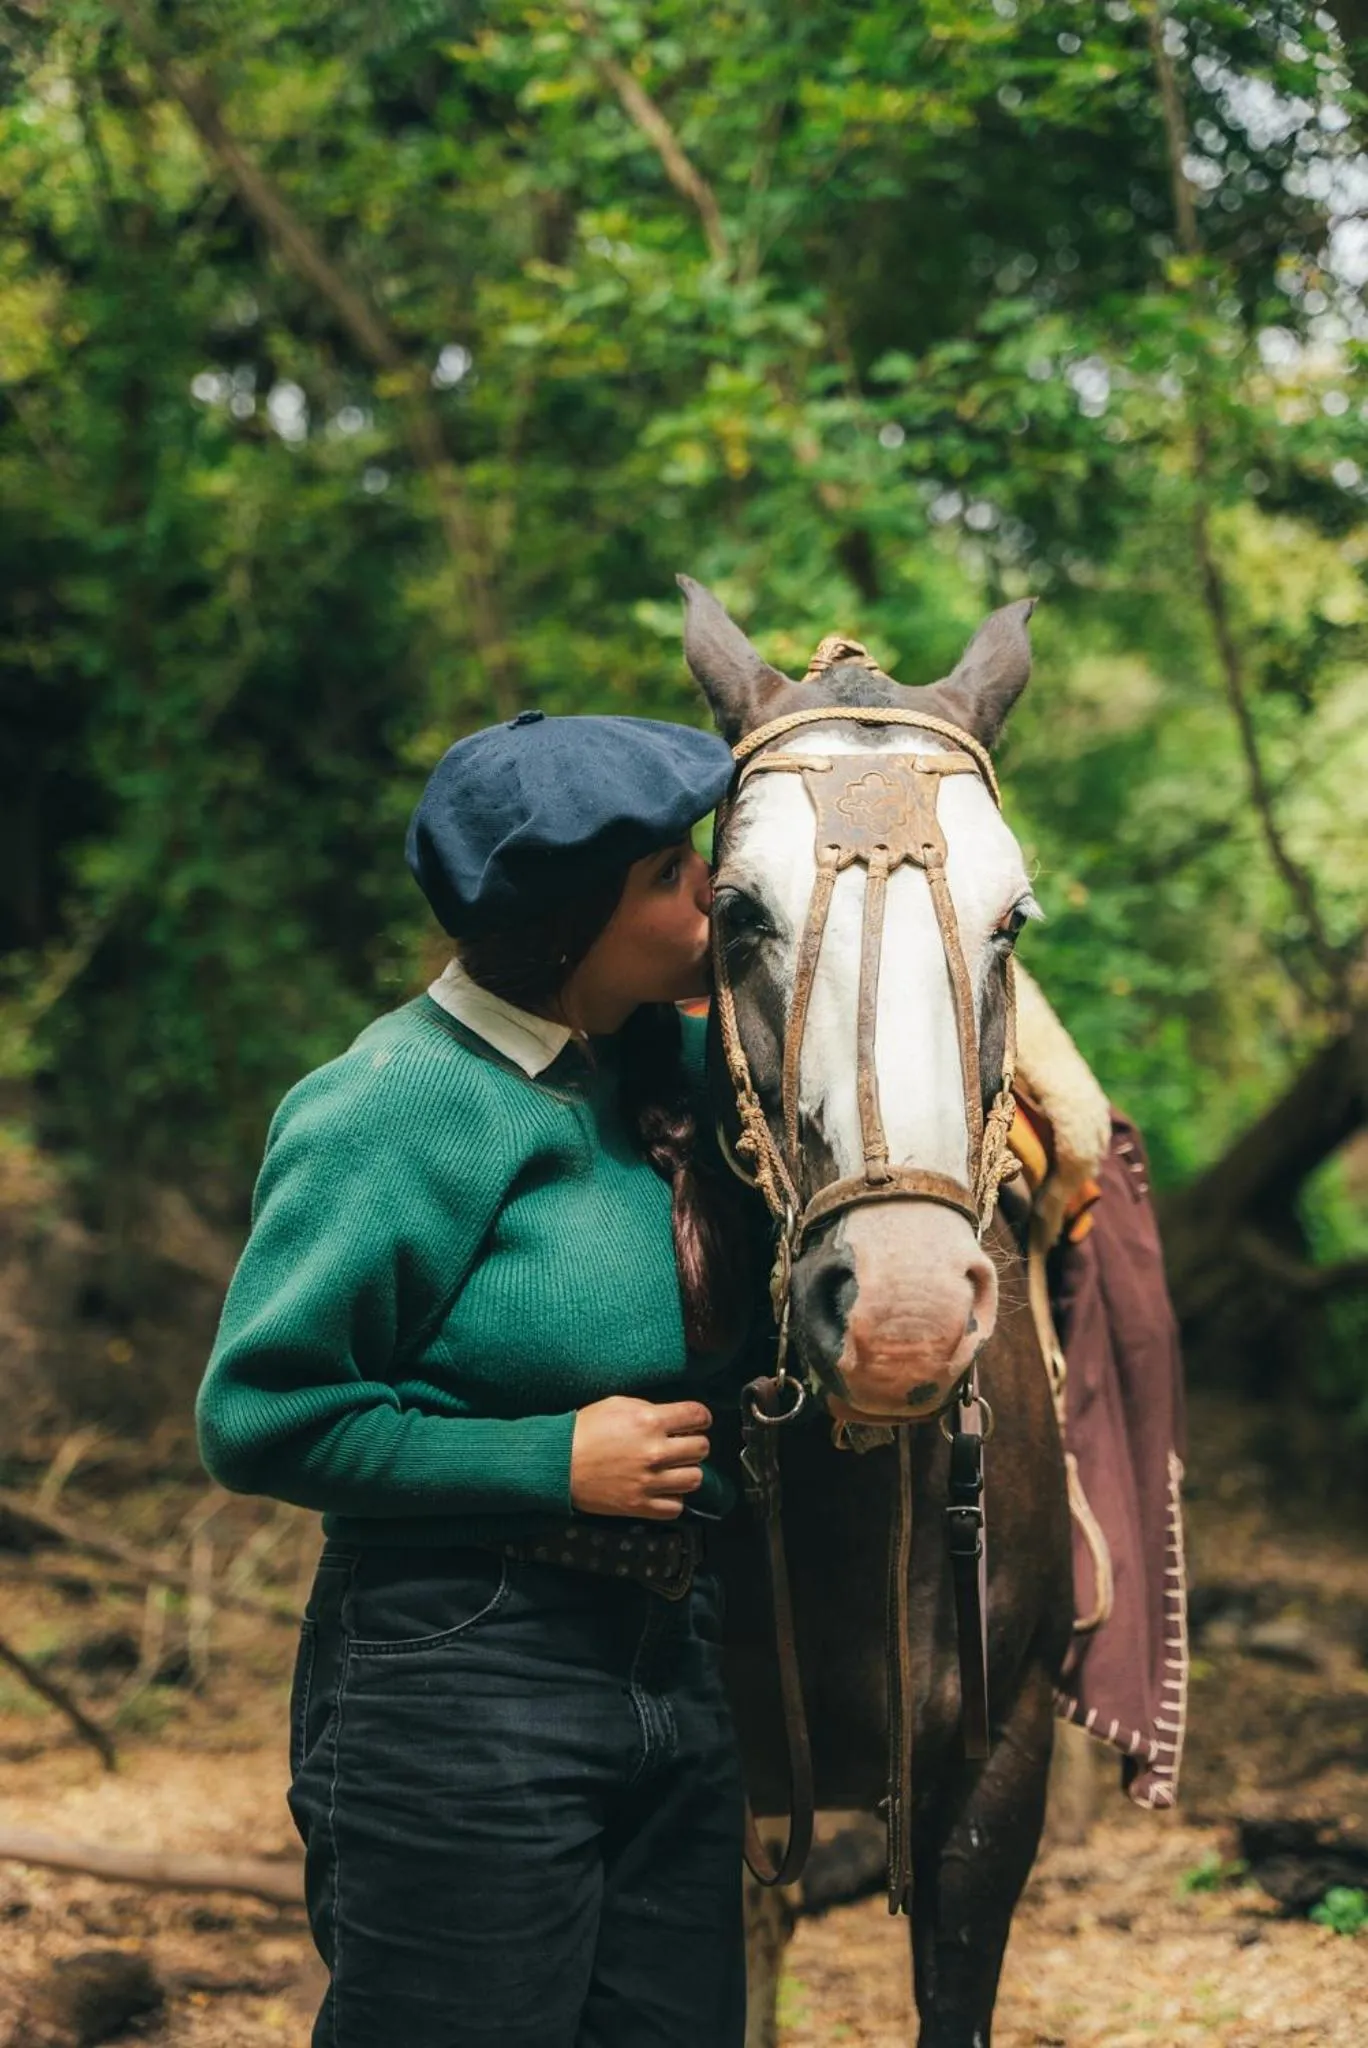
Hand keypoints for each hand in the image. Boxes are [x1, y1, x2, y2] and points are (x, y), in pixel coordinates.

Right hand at [570, 1397, 711, 1519]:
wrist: (558, 1463)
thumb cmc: (585, 1429)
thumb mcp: (617, 1404)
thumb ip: (650, 1408)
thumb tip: (674, 1416)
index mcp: (649, 1421)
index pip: (697, 1415)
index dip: (701, 1417)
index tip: (697, 1421)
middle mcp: (654, 1452)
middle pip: (701, 1448)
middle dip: (694, 1443)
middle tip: (682, 1445)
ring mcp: (648, 1481)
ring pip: (695, 1479)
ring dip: (687, 1472)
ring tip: (674, 1468)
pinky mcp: (640, 1505)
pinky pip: (676, 1507)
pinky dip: (673, 1498)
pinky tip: (662, 1489)